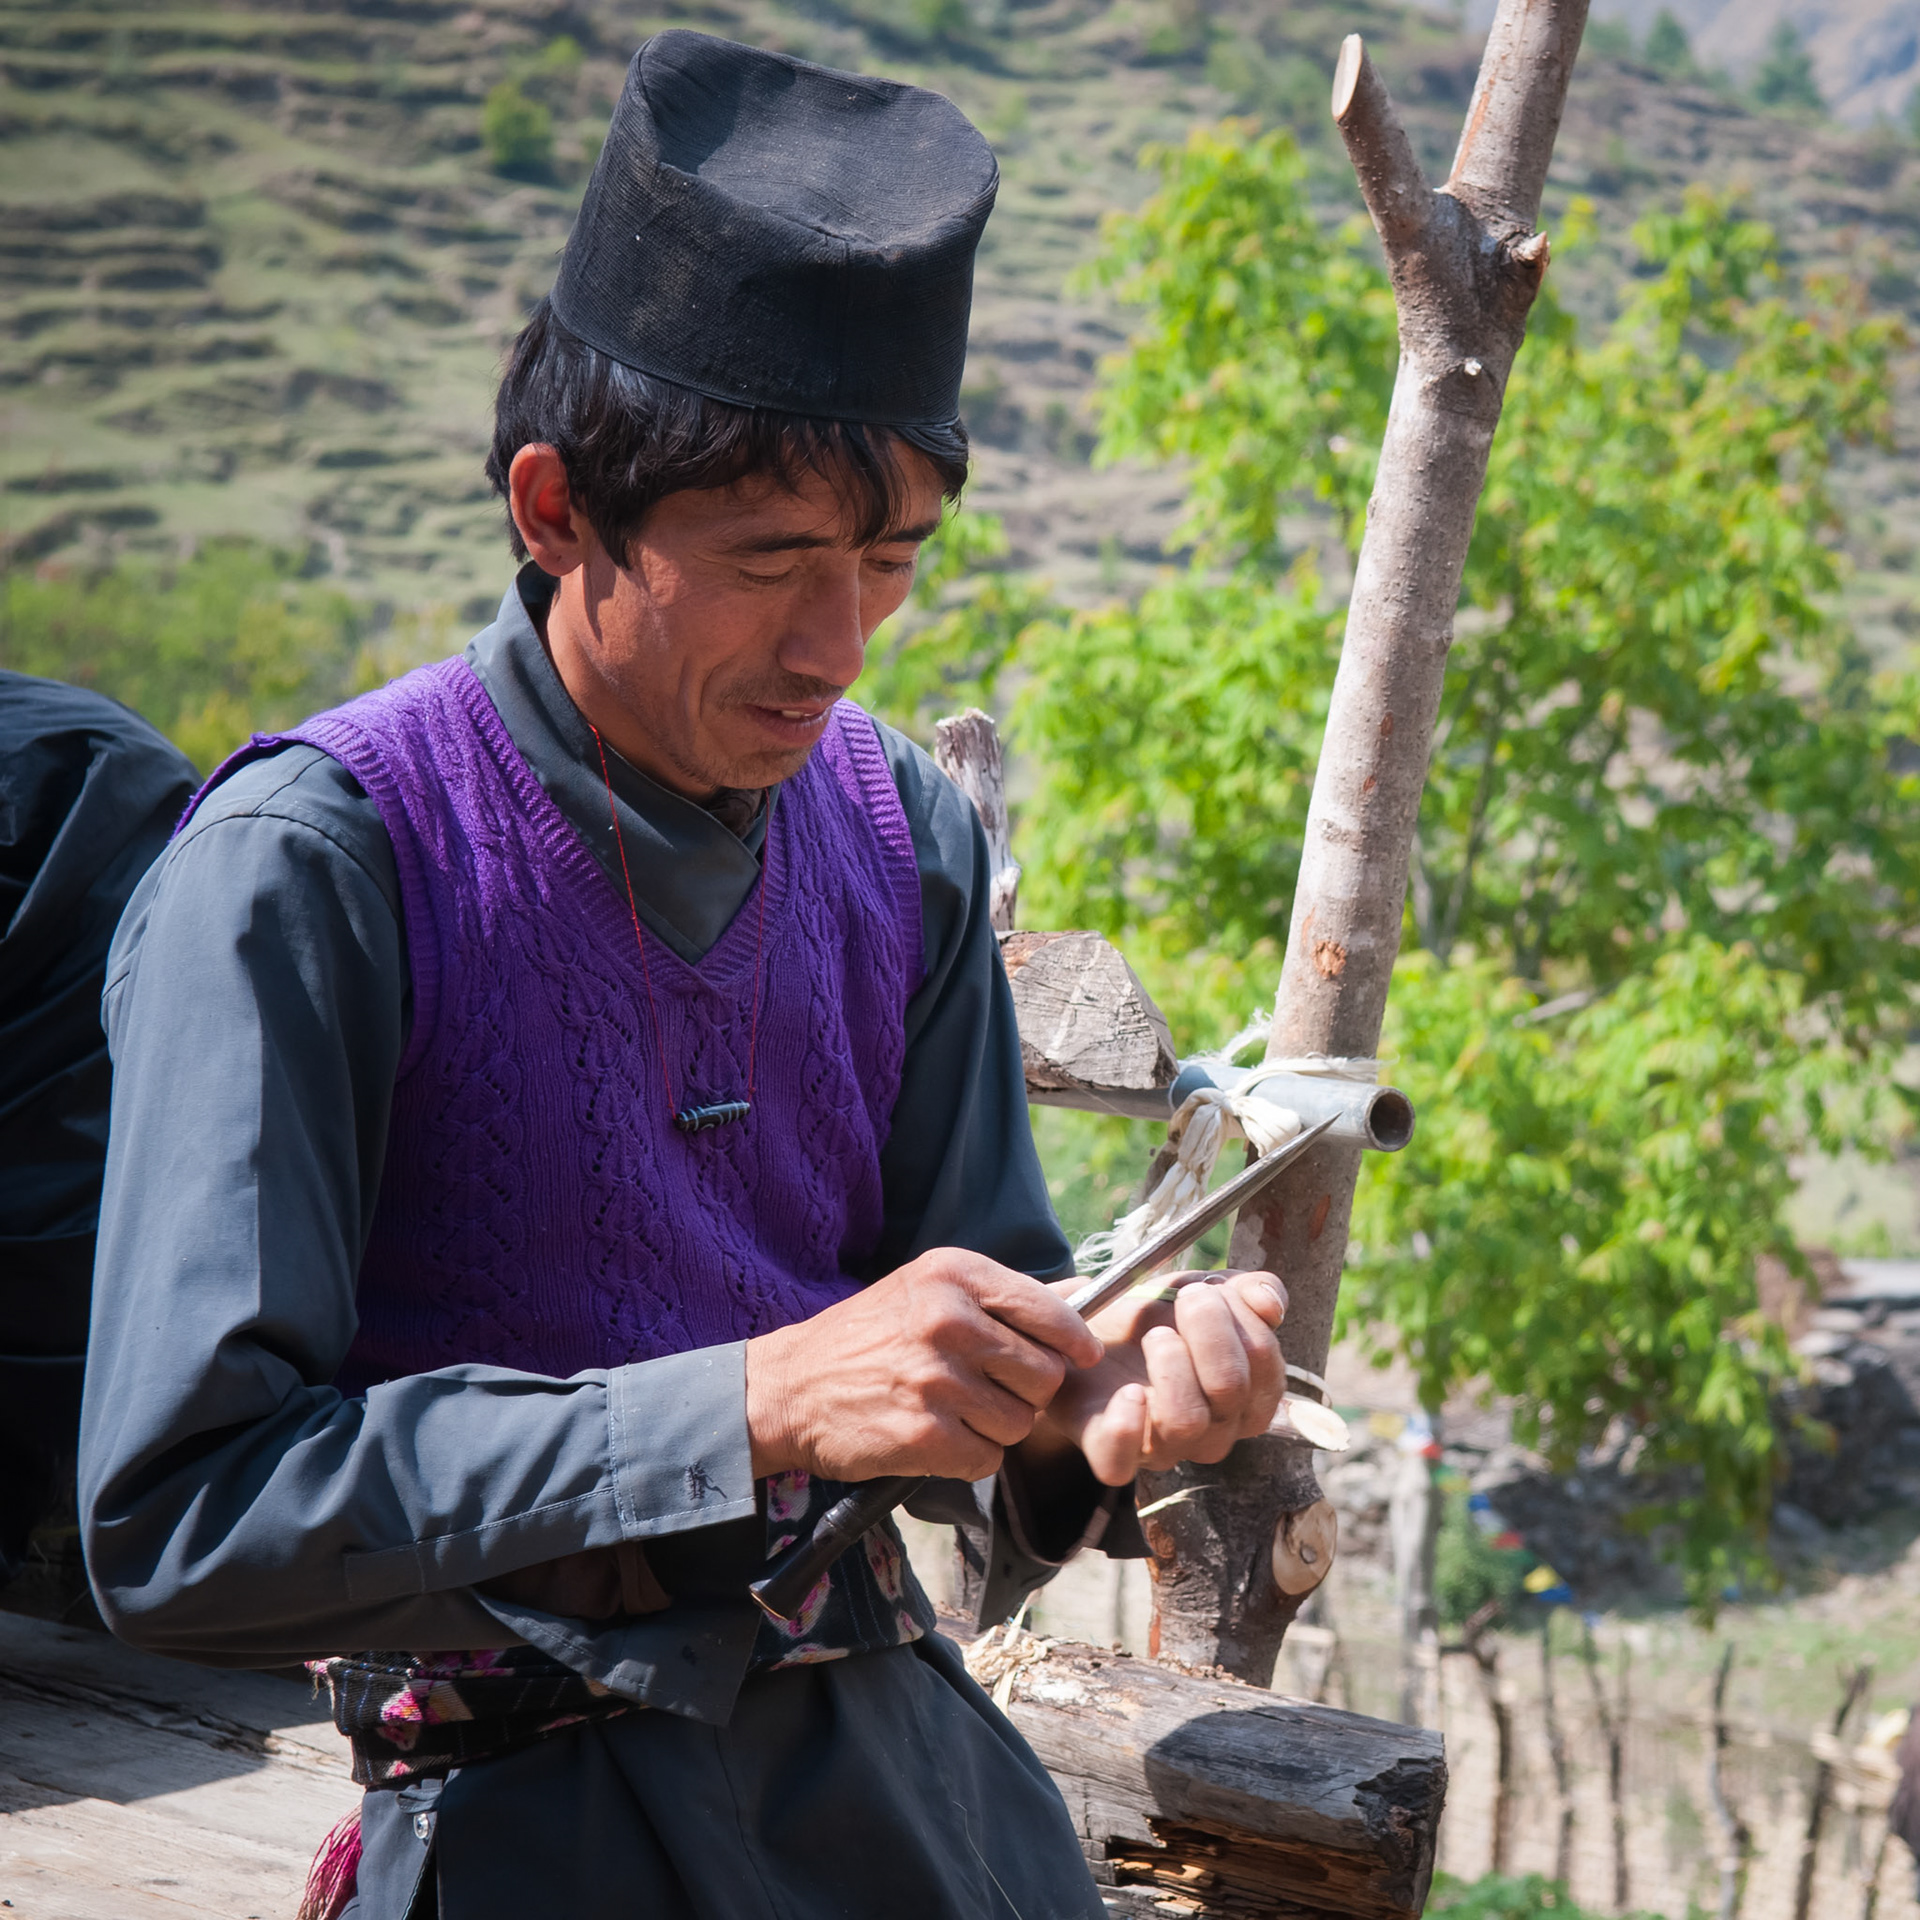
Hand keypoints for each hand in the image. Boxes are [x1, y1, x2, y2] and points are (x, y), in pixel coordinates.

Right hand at [745, 1249, 1103, 1482]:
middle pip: (1045, 1374)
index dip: (1073, 1340)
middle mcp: (948, 1321)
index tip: (1081, 1355)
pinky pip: (988, 1458)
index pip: (1049, 1310)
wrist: (789, 1388)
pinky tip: (938, 1437)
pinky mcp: (925, 1434)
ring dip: (997, 1427)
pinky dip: (970, 1456)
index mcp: (953, 1275)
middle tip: (988, 1388)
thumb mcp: (924, 1288)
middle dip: (1026, 1390)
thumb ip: (993, 1300)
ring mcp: (937, 1379)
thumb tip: (1077, 1316)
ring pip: (1021, 1421)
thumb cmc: (867, 1338)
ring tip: (954, 1411)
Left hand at [1037, 1269, 1285, 1484]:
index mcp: (1247, 1397)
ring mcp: (1165, 1448)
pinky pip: (1120, 1464)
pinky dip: (1125, 1427)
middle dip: (1208, 1330)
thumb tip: (1271, 1306)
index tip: (1208, 1288)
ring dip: (1171, 1365)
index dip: (1240, 1318)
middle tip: (1185, 1298)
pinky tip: (1126, 1392)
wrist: (1092, 1334)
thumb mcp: (1207, 1291)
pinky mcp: (1113, 1454)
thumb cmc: (1159, 1317)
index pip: (1264, 1363)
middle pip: (1230, 1388)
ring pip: (1186, 1422)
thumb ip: (1251, 1290)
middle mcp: (1215, 1431)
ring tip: (1154, 1335)